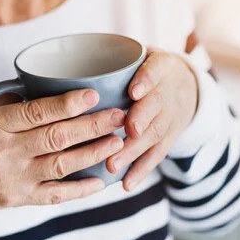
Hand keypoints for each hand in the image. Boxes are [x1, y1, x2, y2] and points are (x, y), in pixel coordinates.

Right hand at [0, 89, 125, 225]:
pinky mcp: (17, 199)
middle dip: (92, 125)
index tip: (93, 94)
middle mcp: (2, 152)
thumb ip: (0, 106)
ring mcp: (12, 179)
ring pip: (62, 164)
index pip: (35, 112)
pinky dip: (80, 190)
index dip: (68, 103)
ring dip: (93, 152)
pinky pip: (55, 195)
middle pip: (56, 136)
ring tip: (117, 141)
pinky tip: (100, 181)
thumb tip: (34, 91)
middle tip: (119, 115)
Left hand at [106, 48, 197, 190]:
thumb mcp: (136, 56)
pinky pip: (156, 155)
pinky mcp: (169, 138)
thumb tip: (55, 72)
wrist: (184, 84)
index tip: (134, 91)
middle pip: (156, 106)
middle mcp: (169, 91)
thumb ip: (109, 61)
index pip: (156, 69)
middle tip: (125, 132)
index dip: (146, 80)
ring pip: (155, 134)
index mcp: (160, 65)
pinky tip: (126, 184)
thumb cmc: (142, 69)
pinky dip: (141, 170)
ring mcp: (171, 116)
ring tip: (114, 165)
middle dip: (140, 120)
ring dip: (134, 151)